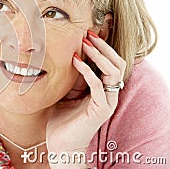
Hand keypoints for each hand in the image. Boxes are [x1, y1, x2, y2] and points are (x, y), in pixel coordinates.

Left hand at [46, 30, 125, 163]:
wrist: (59, 144)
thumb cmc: (61, 118)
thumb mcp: (65, 91)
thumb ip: (71, 77)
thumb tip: (66, 54)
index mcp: (102, 88)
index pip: (110, 63)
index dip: (101, 47)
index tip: (86, 33)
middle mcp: (108, 93)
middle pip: (118, 63)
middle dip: (104, 46)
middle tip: (89, 33)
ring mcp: (107, 101)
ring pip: (114, 72)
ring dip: (100, 55)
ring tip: (85, 43)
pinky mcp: (100, 110)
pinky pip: (98, 86)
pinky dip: (88, 71)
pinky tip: (75, 61)